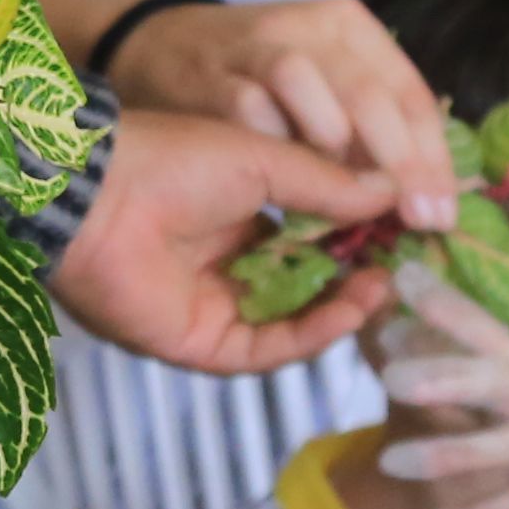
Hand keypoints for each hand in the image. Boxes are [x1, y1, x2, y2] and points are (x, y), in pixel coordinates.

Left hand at [50, 112, 411, 373]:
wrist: (99, 195)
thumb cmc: (173, 160)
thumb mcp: (264, 159)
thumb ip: (328, 183)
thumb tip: (393, 191)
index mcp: (239, 213)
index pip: (313, 234)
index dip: (360, 231)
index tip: (407, 224)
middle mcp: (230, 264)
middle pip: (310, 282)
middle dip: (361, 272)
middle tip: (409, 261)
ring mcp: (217, 307)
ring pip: (296, 320)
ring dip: (346, 305)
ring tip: (389, 282)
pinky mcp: (204, 345)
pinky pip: (269, 348)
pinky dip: (314, 332)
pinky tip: (352, 307)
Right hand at [98, 0, 461, 230]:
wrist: (158, 43)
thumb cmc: (257, 76)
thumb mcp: (324, 85)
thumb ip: (369, 133)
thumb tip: (422, 200)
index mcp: (347, 26)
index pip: (409, 92)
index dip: (432, 159)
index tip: (442, 215)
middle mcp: (306, 26)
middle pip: (370, 93)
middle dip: (402, 165)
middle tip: (417, 222)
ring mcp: (254, 46)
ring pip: (307, 88)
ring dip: (332, 151)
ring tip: (347, 201)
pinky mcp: (209, 74)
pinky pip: (248, 112)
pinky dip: (272, 151)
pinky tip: (284, 191)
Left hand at [368, 270, 508, 508]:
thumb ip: (454, 359)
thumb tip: (386, 333)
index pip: (482, 326)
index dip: (444, 301)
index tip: (402, 274)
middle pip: (492, 381)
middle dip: (443, 377)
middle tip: (391, 378)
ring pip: (492, 450)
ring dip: (441, 455)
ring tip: (389, 461)